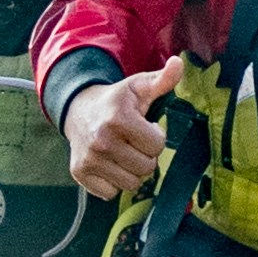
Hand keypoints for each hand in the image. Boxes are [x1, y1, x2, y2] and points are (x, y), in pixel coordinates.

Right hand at [65, 59, 180, 202]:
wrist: (79, 110)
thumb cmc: (117, 100)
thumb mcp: (139, 86)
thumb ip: (163, 79)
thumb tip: (178, 63)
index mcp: (119, 118)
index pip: (157, 146)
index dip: (156, 138)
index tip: (146, 128)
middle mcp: (101, 140)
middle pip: (146, 168)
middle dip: (146, 156)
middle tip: (135, 143)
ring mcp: (89, 158)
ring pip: (130, 184)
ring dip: (132, 171)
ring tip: (125, 153)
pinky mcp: (79, 172)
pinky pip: (110, 193)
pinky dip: (114, 182)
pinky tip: (111, 164)